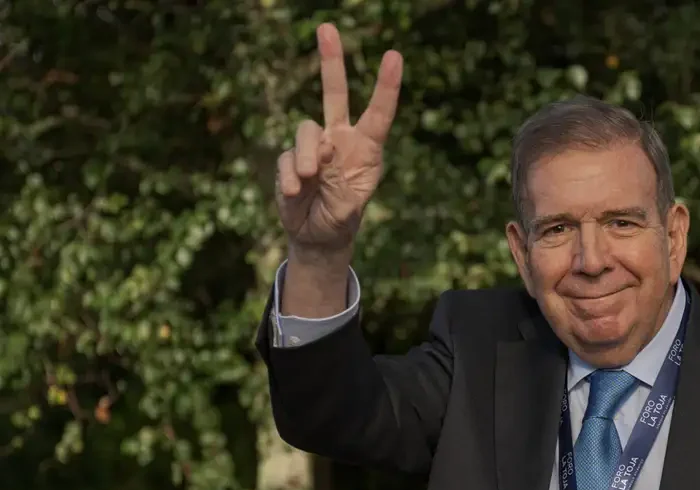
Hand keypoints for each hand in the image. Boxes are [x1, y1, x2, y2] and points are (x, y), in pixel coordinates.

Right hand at [276, 23, 402, 254]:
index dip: (386, 86)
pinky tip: (295, 192)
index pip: (379, 113)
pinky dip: (290, 175)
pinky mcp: (290, 160)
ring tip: (310, 178)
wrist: (317, 236)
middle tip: (327, 27)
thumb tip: (322, 153)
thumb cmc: (341, 218)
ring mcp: (314, 147)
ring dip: (308, 154)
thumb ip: (338, 182)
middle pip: (334, 94)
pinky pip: (287, 158)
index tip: (394, 56)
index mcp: (366, 149)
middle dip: (331, 61)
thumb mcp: (348, 209)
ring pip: (306, 130)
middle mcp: (340, 139)